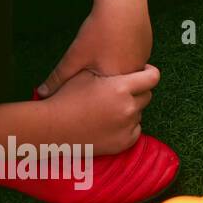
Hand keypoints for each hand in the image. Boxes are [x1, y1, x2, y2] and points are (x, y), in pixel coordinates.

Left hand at [38, 0, 151, 96]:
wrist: (123, 5)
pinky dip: (125, 54)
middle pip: (117, 84)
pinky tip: (115, 41)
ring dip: (116, 66)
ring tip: (104, 51)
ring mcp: (143, 60)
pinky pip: (135, 58)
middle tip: (94, 62)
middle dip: (105, 79)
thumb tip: (41, 93)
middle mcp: (133, 74)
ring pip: (127, 71)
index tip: (84, 80)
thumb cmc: (99, 31)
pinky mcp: (147, 48)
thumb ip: (59, 77)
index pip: (103, 94)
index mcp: (116, 81)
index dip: (92, 89)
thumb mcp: (75, 56)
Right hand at [39, 64, 159, 154]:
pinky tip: (109, 123)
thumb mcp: (85, 75)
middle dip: (136, 92)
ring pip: (139, 113)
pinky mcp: (124, 142)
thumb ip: (110, 69)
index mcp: (121, 88)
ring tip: (108, 110)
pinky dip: (127, 126)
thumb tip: (128, 60)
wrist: (50, 128)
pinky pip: (135, 130)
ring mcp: (127, 127)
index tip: (143, 72)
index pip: (153, 77)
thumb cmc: (66, 98)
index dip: (149, 72)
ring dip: (129, 110)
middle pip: (147, 96)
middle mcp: (128, 108)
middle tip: (119, 93)